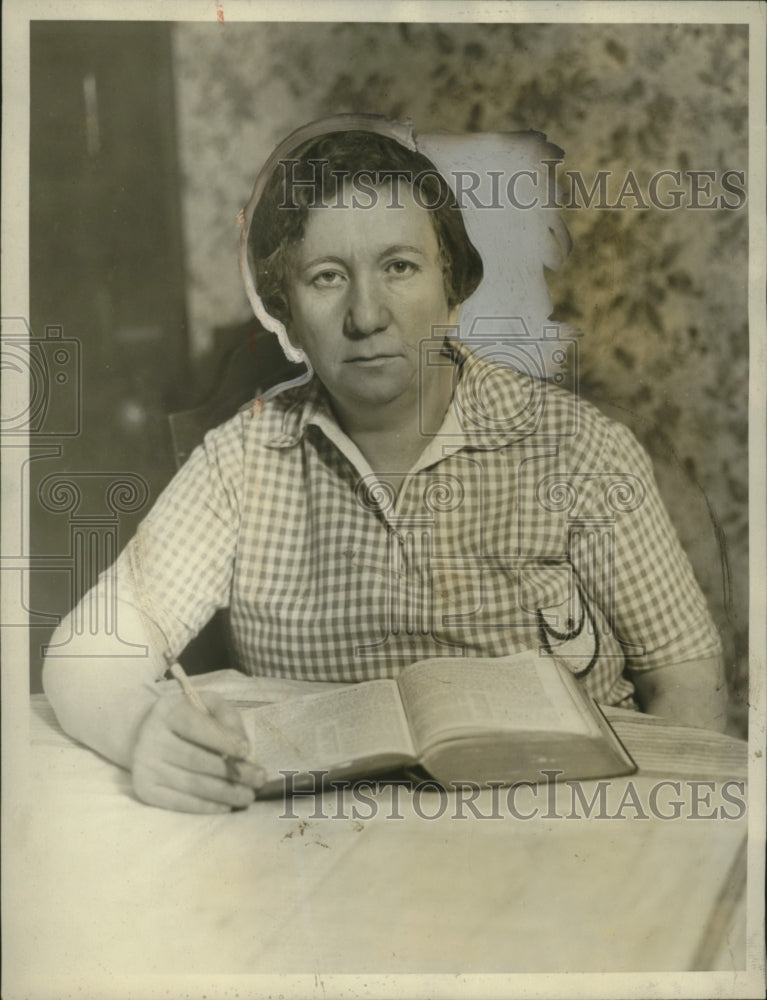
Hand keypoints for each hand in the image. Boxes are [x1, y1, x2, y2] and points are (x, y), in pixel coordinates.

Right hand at [132, 691, 265, 811]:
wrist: (143, 733)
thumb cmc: (186, 717)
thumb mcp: (206, 705)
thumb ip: (228, 717)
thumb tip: (244, 748)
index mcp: (166, 711)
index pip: (194, 726)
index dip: (221, 739)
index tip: (246, 751)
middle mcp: (149, 738)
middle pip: (195, 759)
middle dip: (232, 772)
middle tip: (259, 779)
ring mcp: (144, 766)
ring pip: (191, 784)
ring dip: (224, 793)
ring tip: (248, 796)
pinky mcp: (144, 789)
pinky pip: (179, 803)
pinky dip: (205, 806)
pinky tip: (226, 806)